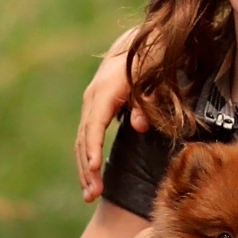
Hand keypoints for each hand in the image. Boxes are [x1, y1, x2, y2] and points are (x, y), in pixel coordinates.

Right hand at [76, 27, 146, 200]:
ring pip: (82, 141)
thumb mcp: (154, 75)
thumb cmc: (150, 58)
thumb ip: (148, 100)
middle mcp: (93, 98)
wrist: (138, 41)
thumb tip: (139, 126)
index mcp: (106, 90)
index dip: (94, 148)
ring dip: (84, 169)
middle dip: (87, 168)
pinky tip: (91, 179)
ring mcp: (91, 104)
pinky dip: (87, 159)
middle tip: (92, 195)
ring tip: (90, 195)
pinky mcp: (94, 110)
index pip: (95, 125)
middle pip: (85, 138)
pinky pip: (87, 138)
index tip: (94, 170)